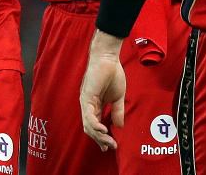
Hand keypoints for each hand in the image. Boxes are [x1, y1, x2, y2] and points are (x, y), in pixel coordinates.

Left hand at [79, 30, 125, 151]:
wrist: (108, 58)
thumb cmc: (112, 74)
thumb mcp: (118, 97)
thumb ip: (117, 111)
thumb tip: (119, 126)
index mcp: (95, 105)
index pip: (96, 125)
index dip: (102, 137)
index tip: (110, 146)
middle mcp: (88, 105)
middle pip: (90, 128)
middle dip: (100, 140)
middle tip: (110, 147)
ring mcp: (86, 101)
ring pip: (88, 125)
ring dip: (98, 136)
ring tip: (108, 142)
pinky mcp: (86, 97)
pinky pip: (89, 116)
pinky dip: (95, 125)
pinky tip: (103, 131)